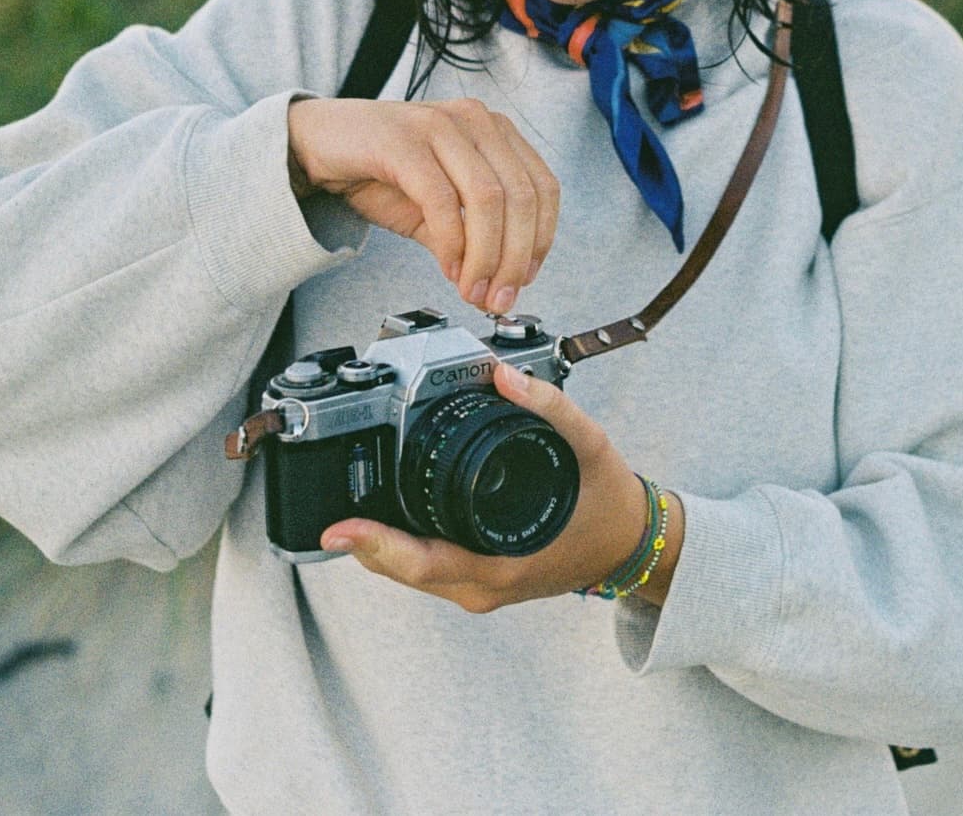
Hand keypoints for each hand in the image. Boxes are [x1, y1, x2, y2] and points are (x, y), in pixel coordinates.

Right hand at [287, 96, 559, 311]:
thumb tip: (496, 286)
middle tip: (498, 297)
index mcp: (494, 131)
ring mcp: (440, 125)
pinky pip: (441, 199)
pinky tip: (447, 267)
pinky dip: (451, 242)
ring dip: (486, 257)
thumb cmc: (378, 169)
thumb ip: (469, 239)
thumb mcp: (435, 208)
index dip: (541, 240)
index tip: (525, 279)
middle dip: (515, 259)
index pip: (543, 187)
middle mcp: (475, 121)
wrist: (318, 143)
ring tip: (473, 289)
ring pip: (488, 198)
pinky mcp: (404, 141)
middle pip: (521, 197)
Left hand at [318, 363, 684, 610]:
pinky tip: (389, 518)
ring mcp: (481, 589)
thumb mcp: (589, 444)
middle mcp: (484, 586)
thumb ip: (549, 405)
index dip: (377, 544)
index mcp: (502, 563)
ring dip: (380, 546)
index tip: (339, 527)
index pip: (423, 562)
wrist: (633, 543)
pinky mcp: (481, 581)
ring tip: (348, 509)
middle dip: (364, 542)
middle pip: (404, 571)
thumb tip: (505, 373)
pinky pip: (430, 568)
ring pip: (413, 573)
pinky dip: (404, 547)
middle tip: (328, 510)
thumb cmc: (609, 502)